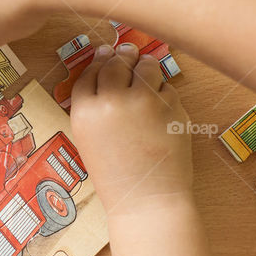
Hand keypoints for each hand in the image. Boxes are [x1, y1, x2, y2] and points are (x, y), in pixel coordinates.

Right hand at [70, 46, 192, 213]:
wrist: (146, 201)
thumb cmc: (116, 176)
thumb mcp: (90, 139)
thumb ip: (94, 106)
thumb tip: (108, 62)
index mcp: (84, 112)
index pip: (88, 73)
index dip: (97, 62)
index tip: (104, 55)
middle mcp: (111, 102)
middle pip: (115, 63)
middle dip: (122, 57)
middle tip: (128, 54)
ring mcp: (143, 103)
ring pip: (145, 66)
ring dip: (146, 68)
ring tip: (146, 79)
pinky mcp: (171, 107)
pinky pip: (167, 88)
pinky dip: (164, 94)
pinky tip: (160, 113)